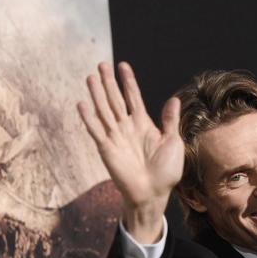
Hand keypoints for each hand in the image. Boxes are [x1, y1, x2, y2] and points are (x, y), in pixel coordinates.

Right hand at [78, 62, 183, 242]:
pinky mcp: (106, 149)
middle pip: (115, 99)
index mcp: (143, 124)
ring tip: (91, 77)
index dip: (128, 81)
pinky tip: (82, 103)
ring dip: (97, 94)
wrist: (153, 193)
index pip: (133, 97)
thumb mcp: (173, 142)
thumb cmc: (166, 171)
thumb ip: (170, 121)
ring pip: (104, 110)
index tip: (122, 65)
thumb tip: (174, 99)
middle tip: (101, 64)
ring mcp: (115, 137)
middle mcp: (127, 127)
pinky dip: (88, 118)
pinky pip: (96, 130)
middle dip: (109, 82)